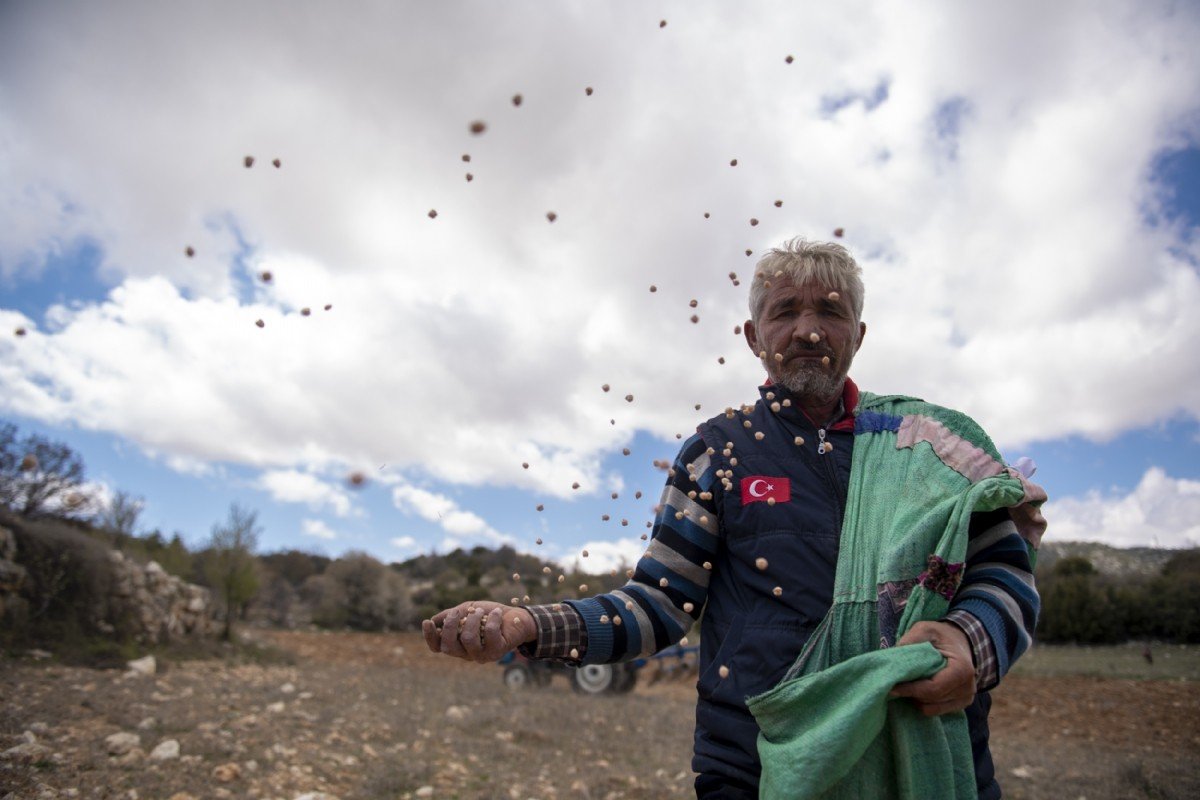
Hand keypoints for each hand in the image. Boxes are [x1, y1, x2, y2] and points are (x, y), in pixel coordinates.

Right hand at [421, 601, 535, 663]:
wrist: (516, 617)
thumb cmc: (488, 614)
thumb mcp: (467, 610)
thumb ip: (450, 615)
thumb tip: (433, 620)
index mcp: (458, 644)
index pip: (438, 647)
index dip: (430, 637)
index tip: (427, 622)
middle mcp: (467, 653)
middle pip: (449, 647)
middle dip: (450, 626)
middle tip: (458, 612)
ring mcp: (482, 655)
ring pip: (468, 640)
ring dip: (473, 620)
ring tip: (480, 611)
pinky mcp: (497, 651)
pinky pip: (490, 634)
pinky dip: (492, 619)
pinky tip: (496, 613)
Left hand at [890, 621, 975, 715]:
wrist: (960, 641)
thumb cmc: (941, 635)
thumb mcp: (925, 629)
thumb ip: (910, 640)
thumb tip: (892, 659)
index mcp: (962, 669)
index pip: (933, 688)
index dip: (910, 689)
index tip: (892, 687)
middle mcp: (968, 687)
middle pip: (931, 700)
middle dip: (910, 694)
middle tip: (893, 684)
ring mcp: (966, 697)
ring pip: (932, 708)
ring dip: (915, 699)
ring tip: (906, 685)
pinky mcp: (961, 703)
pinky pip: (936, 710)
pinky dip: (923, 703)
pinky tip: (917, 690)